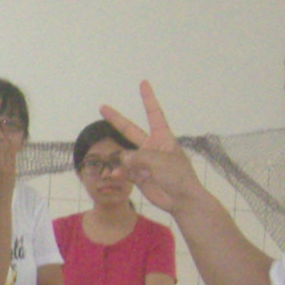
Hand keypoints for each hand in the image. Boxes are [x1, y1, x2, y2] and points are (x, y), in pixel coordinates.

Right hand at [99, 82, 207, 216]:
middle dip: (116, 119)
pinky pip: (123, 170)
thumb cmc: (178, 176)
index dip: (148, 98)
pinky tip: (115, 175)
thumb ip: (137, 156)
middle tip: (102, 107)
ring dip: (117, 160)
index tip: (143, 83)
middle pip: (130, 130)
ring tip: (115, 167)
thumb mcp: (159, 161)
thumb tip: (120, 157)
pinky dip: (118, 172)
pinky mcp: (139, 176)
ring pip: (124, 154)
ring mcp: (144, 161)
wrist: (182, 200)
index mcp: (162, 138)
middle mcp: (152, 147)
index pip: (154, 113)